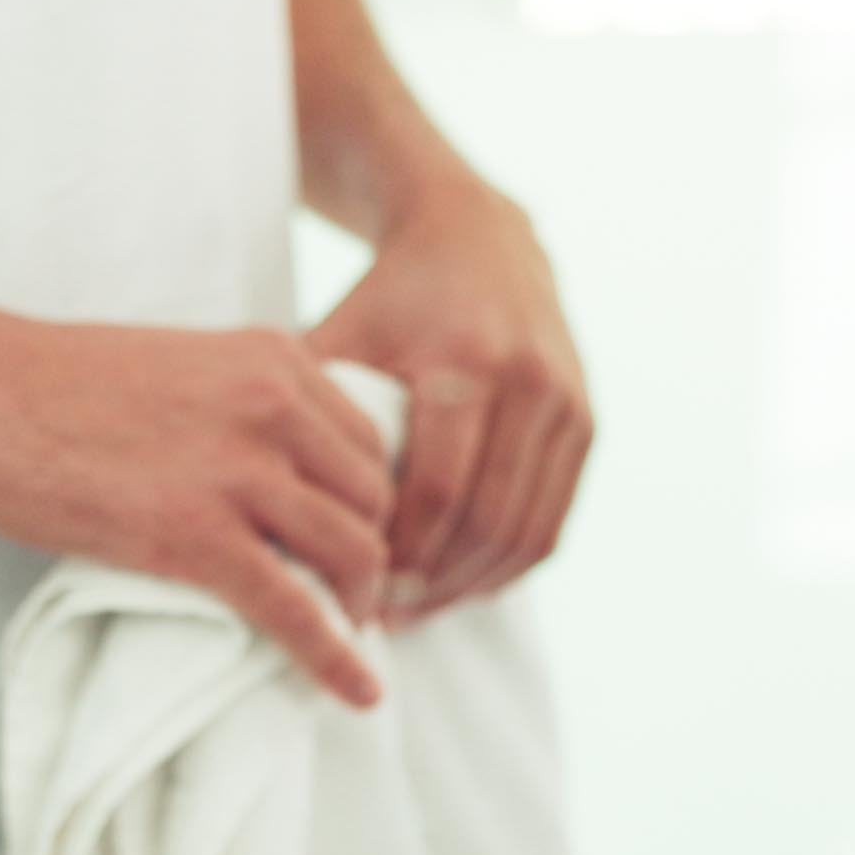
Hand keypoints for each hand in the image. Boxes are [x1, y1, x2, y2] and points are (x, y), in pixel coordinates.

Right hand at [0, 316, 395, 704]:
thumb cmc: (55, 385)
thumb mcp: (181, 367)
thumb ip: (243, 407)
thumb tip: (278, 476)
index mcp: (271, 359)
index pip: (368, 441)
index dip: (373, 500)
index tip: (358, 540)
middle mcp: (272, 408)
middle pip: (374, 498)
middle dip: (376, 555)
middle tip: (360, 597)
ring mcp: (237, 472)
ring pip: (351, 552)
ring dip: (361, 603)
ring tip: (351, 632)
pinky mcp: (196, 536)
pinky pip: (295, 610)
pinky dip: (335, 658)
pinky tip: (359, 693)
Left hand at [304, 180, 589, 618]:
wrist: (478, 238)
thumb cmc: (391, 296)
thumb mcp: (340, 334)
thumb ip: (311, 413)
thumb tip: (268, 508)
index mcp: (464, 360)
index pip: (437, 491)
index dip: (399, 555)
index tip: (357, 590)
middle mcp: (528, 381)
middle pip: (485, 522)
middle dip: (434, 585)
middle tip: (385, 617)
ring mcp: (566, 403)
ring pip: (526, 533)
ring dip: (472, 587)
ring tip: (420, 611)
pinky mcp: (586, 421)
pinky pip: (553, 522)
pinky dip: (509, 566)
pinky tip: (463, 586)